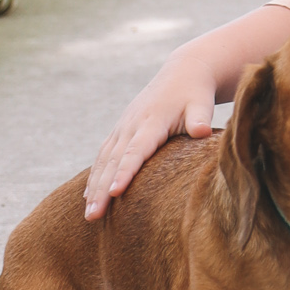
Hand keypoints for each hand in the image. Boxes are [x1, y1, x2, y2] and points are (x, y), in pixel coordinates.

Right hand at [83, 57, 218, 217]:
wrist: (183, 73)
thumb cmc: (195, 94)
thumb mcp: (201, 104)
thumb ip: (200, 118)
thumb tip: (201, 131)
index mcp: (151, 121)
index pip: (135, 151)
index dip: (124, 172)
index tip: (114, 192)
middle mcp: (131, 124)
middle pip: (113, 161)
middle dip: (101, 189)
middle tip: (93, 216)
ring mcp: (123, 127)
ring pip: (104, 160)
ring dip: (93, 187)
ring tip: (89, 214)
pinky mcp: (121, 130)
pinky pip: (104, 155)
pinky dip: (95, 175)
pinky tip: (89, 196)